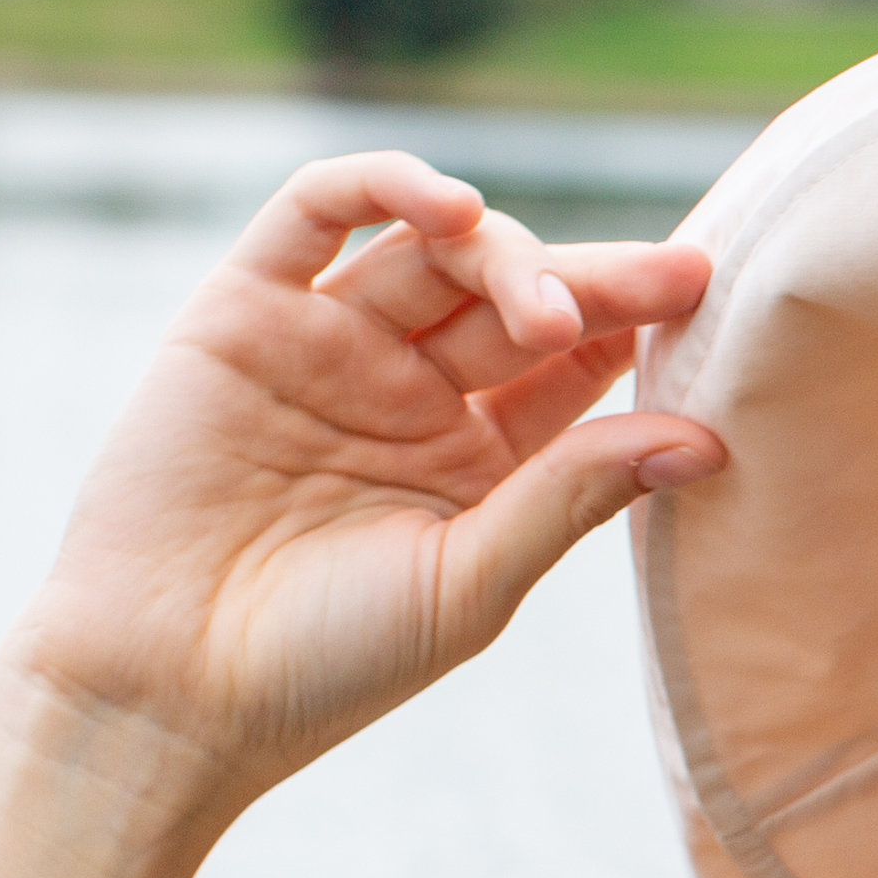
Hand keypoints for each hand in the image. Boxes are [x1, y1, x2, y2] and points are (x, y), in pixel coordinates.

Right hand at [2, 152, 720, 810]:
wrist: (169, 690)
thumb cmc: (328, 662)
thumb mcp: (474, 580)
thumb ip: (575, 496)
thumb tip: (708, 439)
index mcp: (479, 457)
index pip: (573, 365)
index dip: (637, 325)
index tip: (708, 301)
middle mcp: (409, 390)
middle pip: (516, 297)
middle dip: (597, 282)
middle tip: (671, 281)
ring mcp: (328, 343)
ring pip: (433, 250)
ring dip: (505, 252)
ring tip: (550, 304)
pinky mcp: (243, 311)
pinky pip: (315, 215)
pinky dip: (383, 187)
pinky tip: (452, 208)